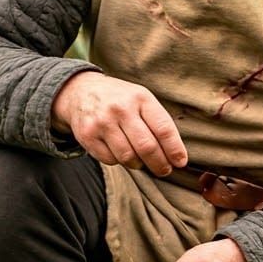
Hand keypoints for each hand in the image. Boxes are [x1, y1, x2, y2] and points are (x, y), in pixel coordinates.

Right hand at [51, 71, 187, 175]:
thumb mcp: (141, 99)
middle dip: (159, 164)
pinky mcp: (87, 135)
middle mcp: (121, 109)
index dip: (174, 149)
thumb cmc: (120, 99)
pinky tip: (120, 152)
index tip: (180, 162)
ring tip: (141, 161)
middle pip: (147, 147)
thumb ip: (158, 122)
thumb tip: (176, 155)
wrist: (82, 91)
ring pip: (128, 157)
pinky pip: (110, 160)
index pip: (163, 129)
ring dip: (138, 164)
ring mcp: (102, 122)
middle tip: (164, 170)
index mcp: (140, 98)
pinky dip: (118, 161)